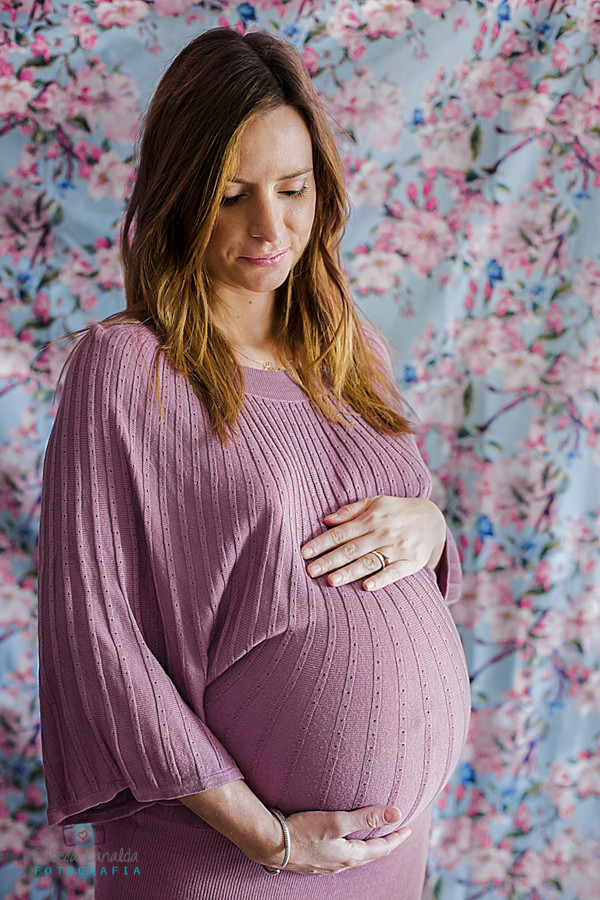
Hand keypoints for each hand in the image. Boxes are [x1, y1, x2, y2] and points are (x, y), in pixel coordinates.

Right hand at [250, 805, 411, 875]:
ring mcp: (326, 865)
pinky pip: (339, 856)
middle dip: (384, 843)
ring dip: (366, 846)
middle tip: (395, 832)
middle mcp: (340, 864)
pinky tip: (342, 843)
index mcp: (349, 856)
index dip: (396, 838)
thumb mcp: (337, 821)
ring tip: (372, 836)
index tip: (407, 829)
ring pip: (354, 856)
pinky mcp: (314, 861)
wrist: (270, 843)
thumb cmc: (302, 830)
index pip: (381, 849)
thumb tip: (396, 814)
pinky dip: (349, 848)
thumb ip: (366, 817)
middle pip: (369, 854)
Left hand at [300, 496, 446, 591]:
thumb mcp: (375, 502)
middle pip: (352, 549)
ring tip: (332, 581)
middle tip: (310, 571)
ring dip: (350, 572)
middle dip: (330, 560)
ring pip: (370, 562)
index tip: (305, 553)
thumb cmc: (396, 511)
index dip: (322, 543)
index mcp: (371, 518)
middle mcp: (383, 533)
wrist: (432, 520)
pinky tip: (367, 587)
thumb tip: (326, 520)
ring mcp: (398, 549)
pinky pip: (394, 573)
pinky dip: (381, 580)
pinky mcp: (411, 563)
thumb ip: (351, 511)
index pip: (341, 532)